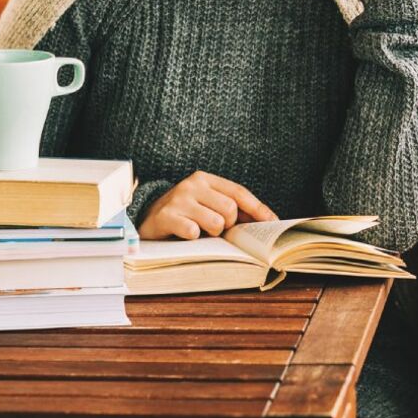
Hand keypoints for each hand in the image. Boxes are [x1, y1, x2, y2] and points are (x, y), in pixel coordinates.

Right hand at [137, 170, 276, 240]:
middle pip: (230, 209)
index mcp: (205, 179)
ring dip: (212, 234)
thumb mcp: (206, 205)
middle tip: (217, 230)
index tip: (273, 223)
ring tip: (201, 233)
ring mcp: (178, 200)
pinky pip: (194, 232)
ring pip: (216, 222)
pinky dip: (195, 239)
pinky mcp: (166, 216)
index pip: (239, 192)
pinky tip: (186, 236)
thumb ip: (231, 208)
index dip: (258, 209)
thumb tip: (265, 221)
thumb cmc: (184, 214)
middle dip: (228, 225)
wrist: (145, 220)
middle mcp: (192, 185)